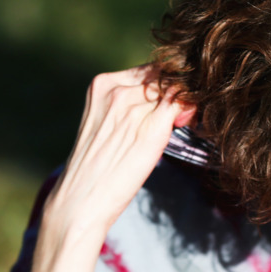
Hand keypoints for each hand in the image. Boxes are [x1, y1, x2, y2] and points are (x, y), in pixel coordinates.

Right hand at [41, 66, 194, 246]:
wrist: (80, 201)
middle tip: (183, 114)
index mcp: (102, 84)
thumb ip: (130, 105)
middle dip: (179, 90)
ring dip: (187, 102)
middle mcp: (118, 90)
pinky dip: (190, 112)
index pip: (150, 69)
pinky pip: (183, 107)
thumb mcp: (105, 124)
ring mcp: (133, 108)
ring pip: (177, 89)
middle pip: (165, 75)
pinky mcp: (151, 129)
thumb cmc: (95, 168)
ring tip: (184, 123)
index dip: (167, 83)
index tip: (172, 103)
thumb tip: (169, 99)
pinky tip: (187, 125)